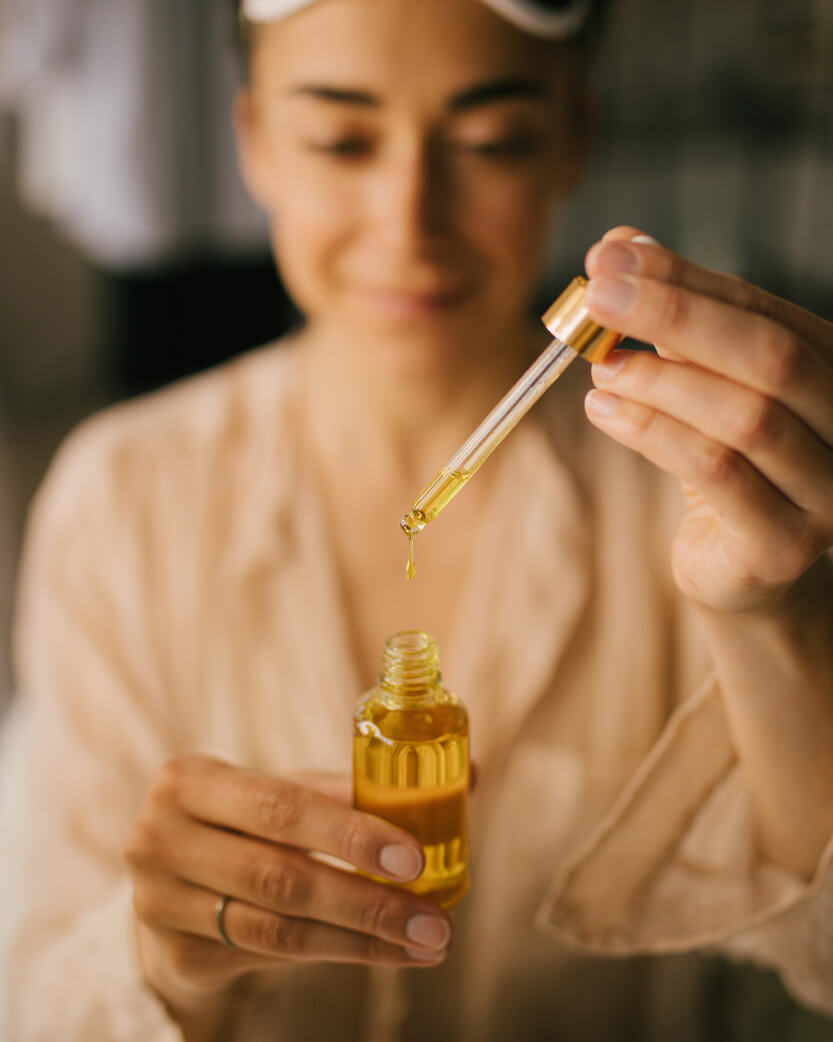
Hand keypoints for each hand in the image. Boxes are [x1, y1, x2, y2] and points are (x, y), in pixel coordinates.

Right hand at [125, 756, 450, 1013]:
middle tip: (434, 922)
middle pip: (280, 878)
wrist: (169, 876)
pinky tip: (377, 952)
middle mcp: (160, 838)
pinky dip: (330, 956)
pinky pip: (267, 959)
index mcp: (190, 780)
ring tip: (423, 944)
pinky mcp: (174, 954)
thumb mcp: (283, 792)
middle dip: (367, 903)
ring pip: (277, 930)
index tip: (413, 856)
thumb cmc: (245, 820)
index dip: (349, 834)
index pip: (280, 807)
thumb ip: (358, 788)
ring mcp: (159, 902)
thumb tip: (469, 777)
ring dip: (360, 941)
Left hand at [582, 226, 832, 613]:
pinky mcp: (784, 545)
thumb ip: (674, 319)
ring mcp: (828, 492)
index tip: (611, 256)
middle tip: (597, 296)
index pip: (762, 310)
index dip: (685, 279)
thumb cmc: (724, 464)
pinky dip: (653, 435)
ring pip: (746, 417)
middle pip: (770, 355)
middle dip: (675, 316)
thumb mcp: (701, 383)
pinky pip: (717, 475)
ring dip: (659, 382)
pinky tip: (602, 410)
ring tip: (599, 364)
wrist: (743, 568)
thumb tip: (621, 245)